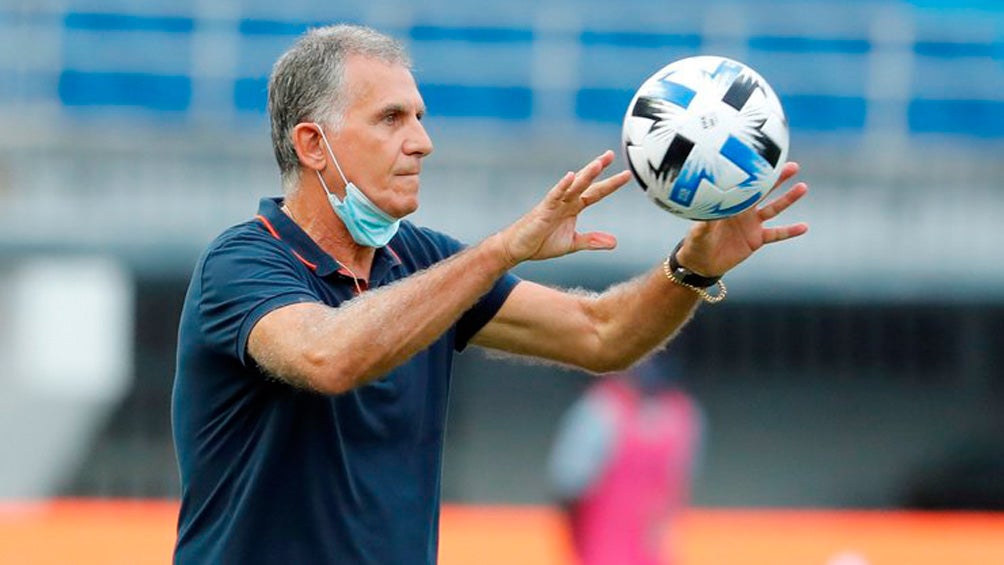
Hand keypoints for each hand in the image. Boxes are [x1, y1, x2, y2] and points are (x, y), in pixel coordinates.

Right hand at [499, 150, 631, 264]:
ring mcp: (554, 204)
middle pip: (586, 183)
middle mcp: (565, 202)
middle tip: (610, 154)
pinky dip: (562, 186)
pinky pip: (554, 196)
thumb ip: (592, 240)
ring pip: (573, 186)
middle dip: (598, 169)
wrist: (517, 249)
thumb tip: (614, 242)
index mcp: (572, 208)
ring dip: (586, 174)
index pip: (595, 193)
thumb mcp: (572, 244)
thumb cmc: (540, 243)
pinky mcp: (543, 210)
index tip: (625, 174)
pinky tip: (571, 176)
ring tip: (599, 163)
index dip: (610, 184)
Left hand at [676, 162, 808, 276]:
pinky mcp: (757, 240)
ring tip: (803, 187)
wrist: (702, 263)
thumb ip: (705, 224)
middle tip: (792, 165)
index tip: (765, 160)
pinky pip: (776, 234)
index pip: (744, 186)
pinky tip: (804, 227)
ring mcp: (752, 225)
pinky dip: (789, 231)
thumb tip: (709, 214)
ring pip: (774, 209)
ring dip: (788, 199)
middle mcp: (744, 211)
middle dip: (777, 178)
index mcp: (730, 204)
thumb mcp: (698, 233)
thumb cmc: (696, 243)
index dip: (755, 174)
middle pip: (764, 191)